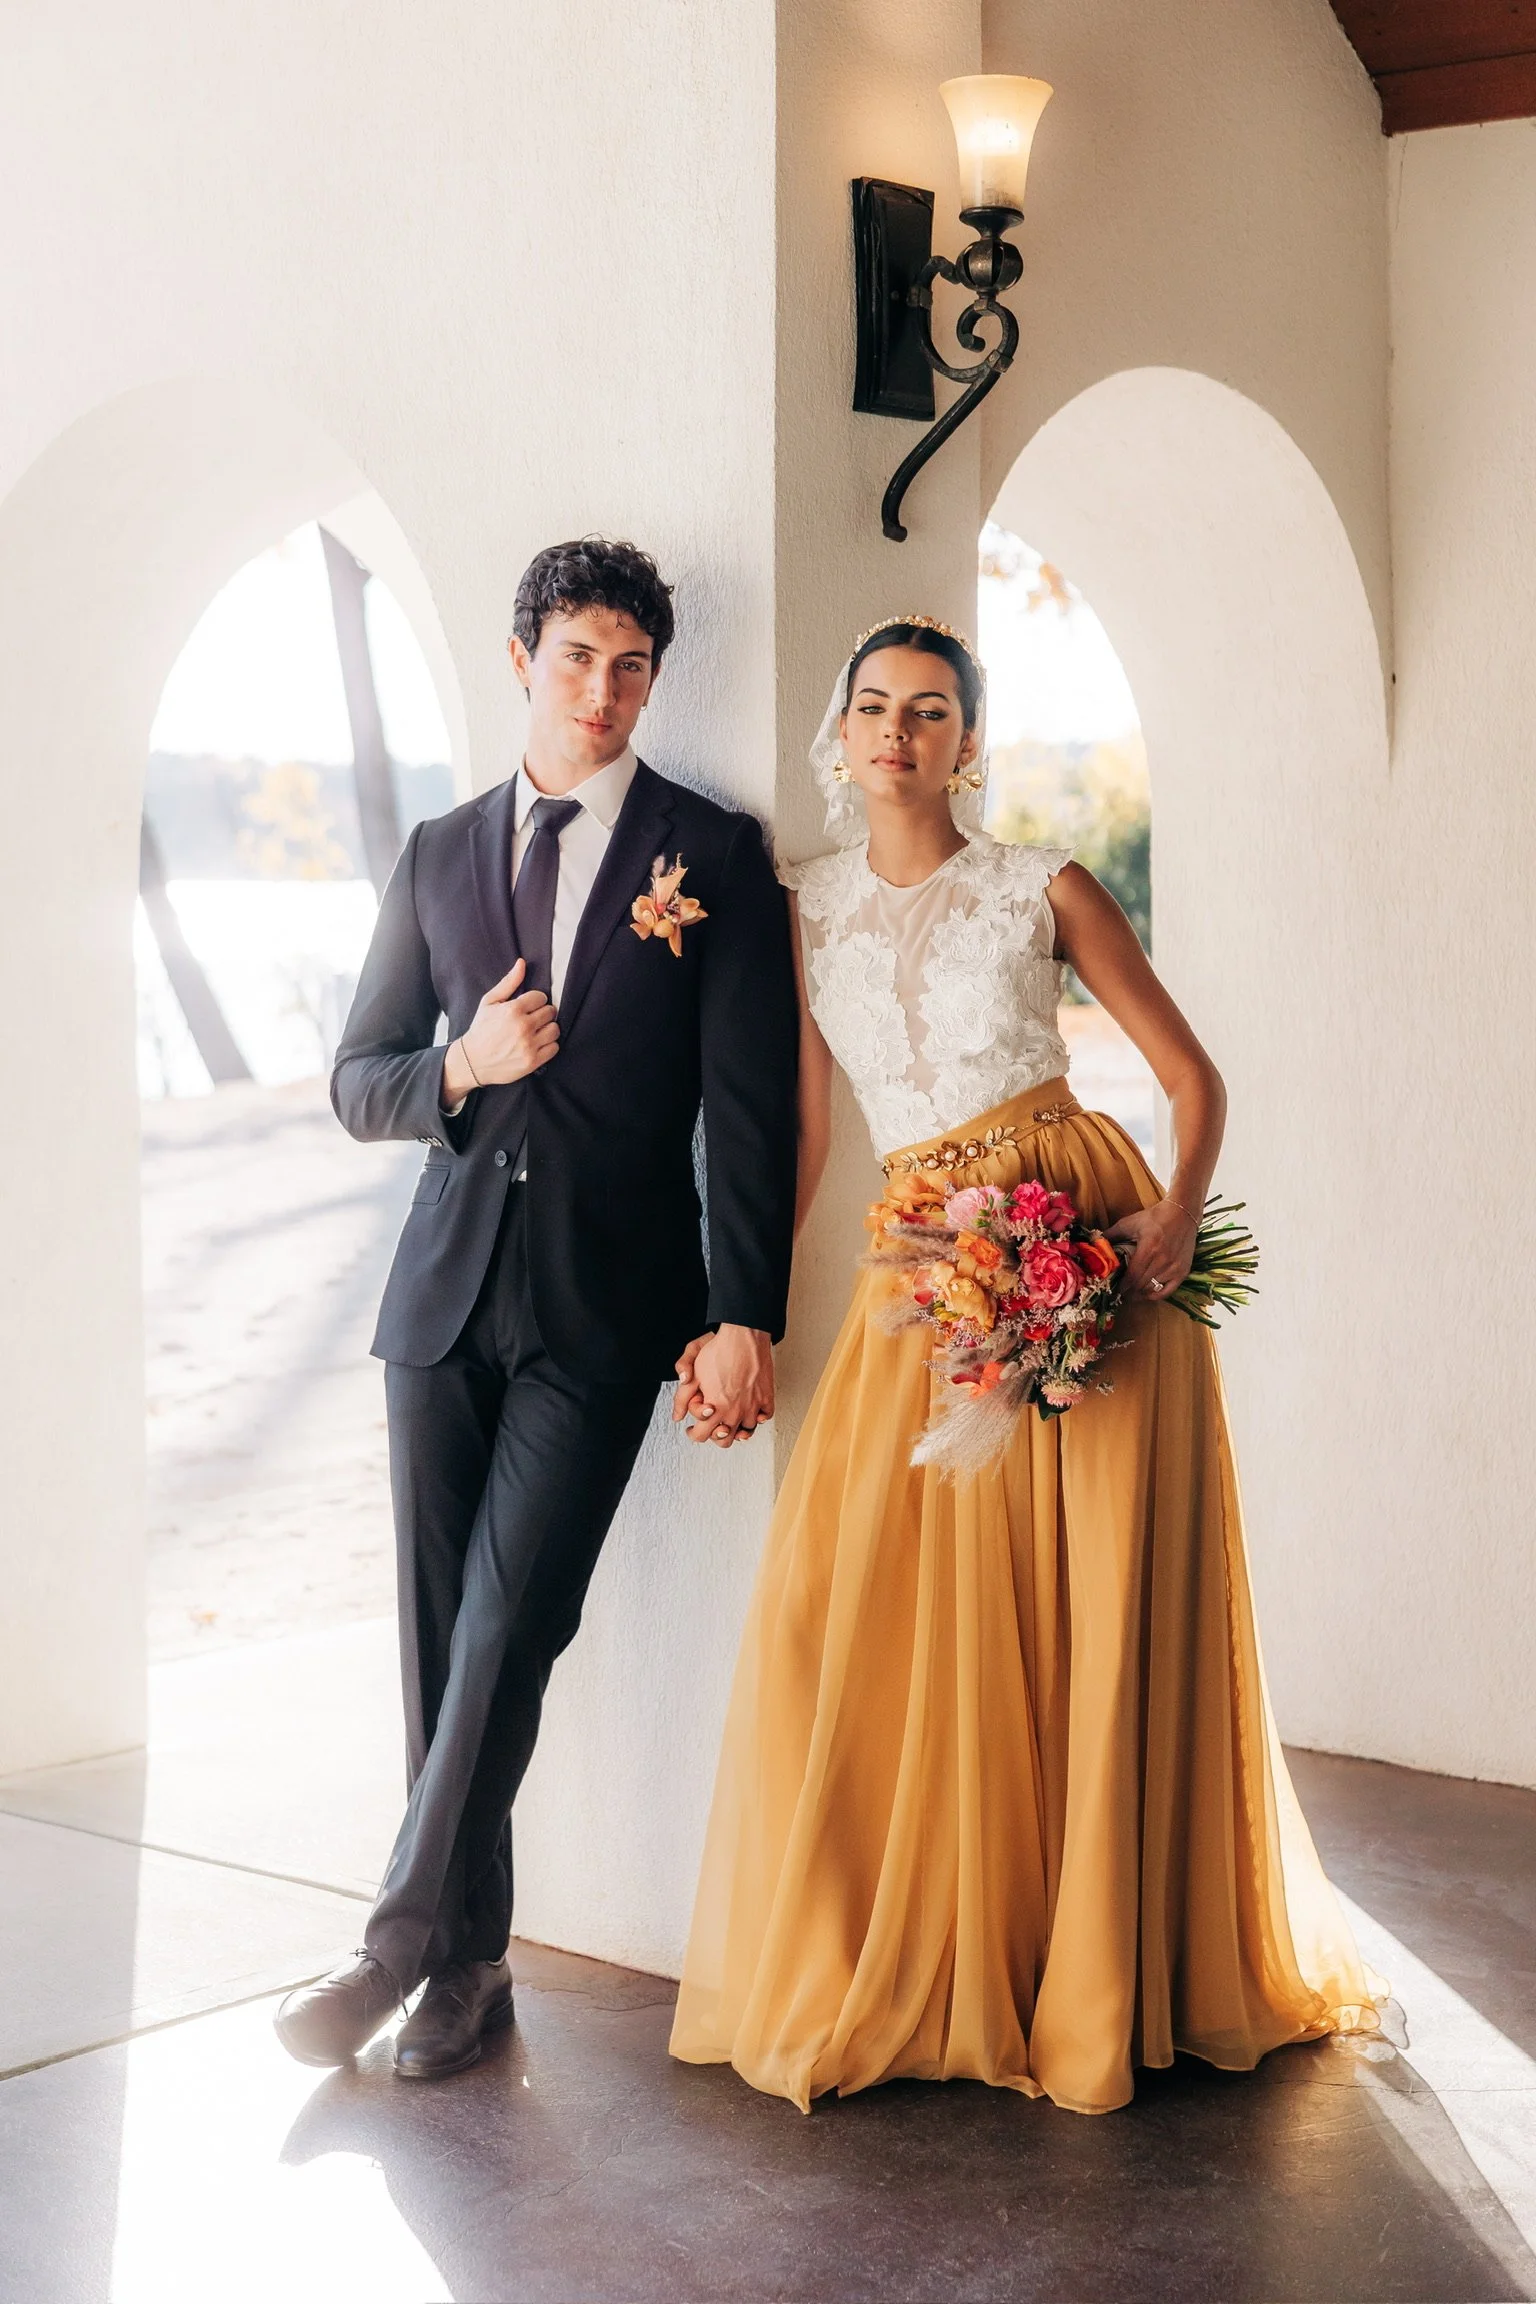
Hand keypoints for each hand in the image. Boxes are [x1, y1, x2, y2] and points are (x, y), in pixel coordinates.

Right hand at [441, 959, 558, 1098]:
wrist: (472, 1061)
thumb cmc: (480, 1029)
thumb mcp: (489, 1002)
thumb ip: (508, 983)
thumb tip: (522, 963)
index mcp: (513, 1010)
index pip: (541, 997)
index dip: (535, 1001)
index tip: (528, 1007)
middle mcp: (523, 1027)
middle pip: (550, 1012)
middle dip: (542, 1013)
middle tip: (532, 1019)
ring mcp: (529, 1045)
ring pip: (555, 1029)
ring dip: (547, 1029)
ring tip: (536, 1031)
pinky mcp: (532, 1061)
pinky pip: (554, 1047)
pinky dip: (548, 1045)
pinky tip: (537, 1043)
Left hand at [672, 1325, 774, 1445]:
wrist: (744, 1335)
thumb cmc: (719, 1351)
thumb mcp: (693, 1374)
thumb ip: (682, 1398)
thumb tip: (677, 1416)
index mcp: (715, 1409)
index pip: (701, 1436)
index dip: (693, 1433)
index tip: (693, 1429)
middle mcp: (735, 1412)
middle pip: (725, 1440)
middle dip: (715, 1435)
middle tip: (710, 1426)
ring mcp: (753, 1406)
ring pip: (746, 1432)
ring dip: (737, 1428)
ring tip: (730, 1418)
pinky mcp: (766, 1397)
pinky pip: (765, 1417)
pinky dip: (758, 1417)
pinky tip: (750, 1410)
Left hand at [1109, 1197, 1197, 1300]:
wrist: (1183, 1213)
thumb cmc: (1154, 1217)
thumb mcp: (1130, 1223)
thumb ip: (1112, 1234)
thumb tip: (1095, 1243)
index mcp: (1149, 1249)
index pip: (1132, 1276)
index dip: (1122, 1287)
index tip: (1114, 1289)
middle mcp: (1163, 1261)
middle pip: (1141, 1285)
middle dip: (1128, 1291)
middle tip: (1120, 1292)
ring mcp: (1175, 1267)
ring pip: (1153, 1290)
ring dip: (1140, 1294)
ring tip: (1131, 1293)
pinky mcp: (1183, 1271)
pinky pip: (1168, 1291)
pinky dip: (1155, 1295)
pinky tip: (1146, 1293)